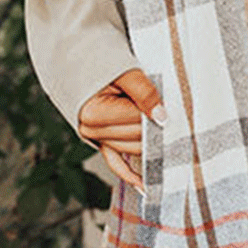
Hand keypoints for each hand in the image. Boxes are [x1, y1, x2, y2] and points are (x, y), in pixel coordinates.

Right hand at [77, 67, 165, 189]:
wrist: (80, 61)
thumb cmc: (102, 63)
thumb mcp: (125, 71)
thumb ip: (144, 93)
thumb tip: (162, 117)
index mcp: (93, 113)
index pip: (137, 120)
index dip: (155, 110)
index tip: (167, 102)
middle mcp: (90, 130)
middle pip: (137, 136)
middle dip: (154, 126)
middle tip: (167, 111)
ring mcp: (94, 138)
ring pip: (133, 147)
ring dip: (149, 140)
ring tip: (160, 128)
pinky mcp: (101, 142)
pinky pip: (116, 163)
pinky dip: (130, 175)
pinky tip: (145, 186)